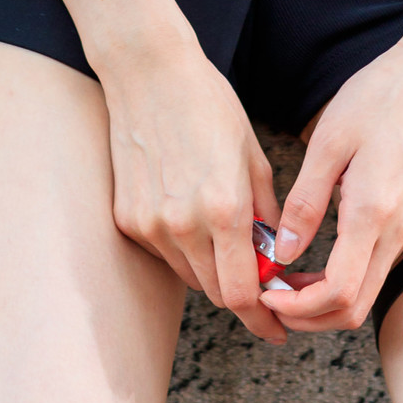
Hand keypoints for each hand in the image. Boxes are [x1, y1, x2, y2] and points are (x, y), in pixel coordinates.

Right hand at [100, 32, 286, 343]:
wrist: (149, 73)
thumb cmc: (209, 105)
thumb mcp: (251, 154)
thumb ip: (266, 213)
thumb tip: (275, 259)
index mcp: (224, 208)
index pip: (243, 294)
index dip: (263, 320)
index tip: (276, 329)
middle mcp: (183, 224)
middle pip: (216, 293)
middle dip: (241, 292)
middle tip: (258, 280)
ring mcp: (149, 224)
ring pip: (189, 275)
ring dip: (210, 267)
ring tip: (220, 228)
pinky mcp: (126, 218)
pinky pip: (163, 251)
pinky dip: (181, 245)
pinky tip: (186, 207)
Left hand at [260, 36, 402, 332]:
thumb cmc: (381, 98)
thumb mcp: (329, 141)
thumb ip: (305, 201)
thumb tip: (283, 251)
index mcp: (372, 212)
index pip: (338, 293)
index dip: (298, 306)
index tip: (265, 295)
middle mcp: (395, 232)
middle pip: (353, 309)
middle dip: (308, 316)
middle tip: (269, 298)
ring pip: (364, 294)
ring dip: (322, 302)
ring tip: (283, 282)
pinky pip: (372, 270)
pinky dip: (339, 281)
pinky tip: (312, 261)